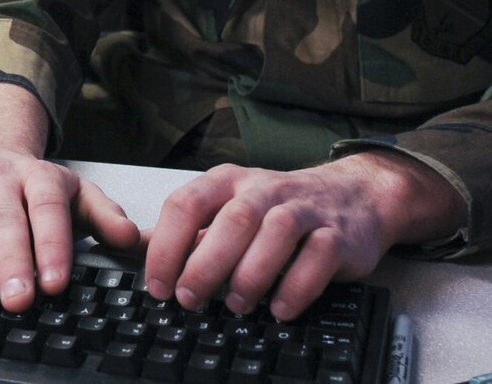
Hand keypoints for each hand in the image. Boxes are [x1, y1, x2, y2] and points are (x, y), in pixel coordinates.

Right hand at [0, 82, 139, 312]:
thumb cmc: (36, 189)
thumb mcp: (77, 196)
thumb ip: (105, 217)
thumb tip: (132, 239)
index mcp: (41, 178)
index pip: (48, 208)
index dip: (51, 244)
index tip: (55, 281)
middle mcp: (1, 177)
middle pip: (6, 219)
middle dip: (12, 261)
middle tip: (18, 299)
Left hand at [140, 150, 464, 320]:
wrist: (354, 194)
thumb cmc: (280, 207)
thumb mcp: (229, 206)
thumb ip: (189, 228)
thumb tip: (137, 247)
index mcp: (228, 182)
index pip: (187, 204)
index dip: (167, 246)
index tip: (157, 285)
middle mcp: (264, 190)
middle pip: (231, 219)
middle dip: (205, 262)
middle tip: (189, 299)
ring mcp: (304, 209)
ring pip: (275, 232)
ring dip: (251, 273)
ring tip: (235, 305)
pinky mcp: (338, 234)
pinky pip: (318, 256)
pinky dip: (297, 285)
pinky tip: (280, 309)